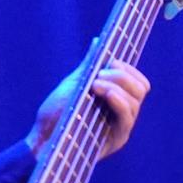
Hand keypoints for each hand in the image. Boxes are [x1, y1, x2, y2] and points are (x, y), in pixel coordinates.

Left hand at [27, 58, 150, 159]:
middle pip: (141, 88)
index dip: (127, 68)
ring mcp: (121, 127)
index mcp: (116, 100)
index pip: (137, 81)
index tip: (110, 61)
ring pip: (136, 100)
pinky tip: (105, 93)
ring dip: (117, 85)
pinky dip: (118, 100)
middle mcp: (122, 114)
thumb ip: (89, 67)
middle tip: (101, 73)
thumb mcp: (74, 85)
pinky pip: (127, 117)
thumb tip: (97, 42)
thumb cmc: (55, 115)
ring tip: (95, 84)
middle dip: (123, 75)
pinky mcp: (116, 140)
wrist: (41, 140)